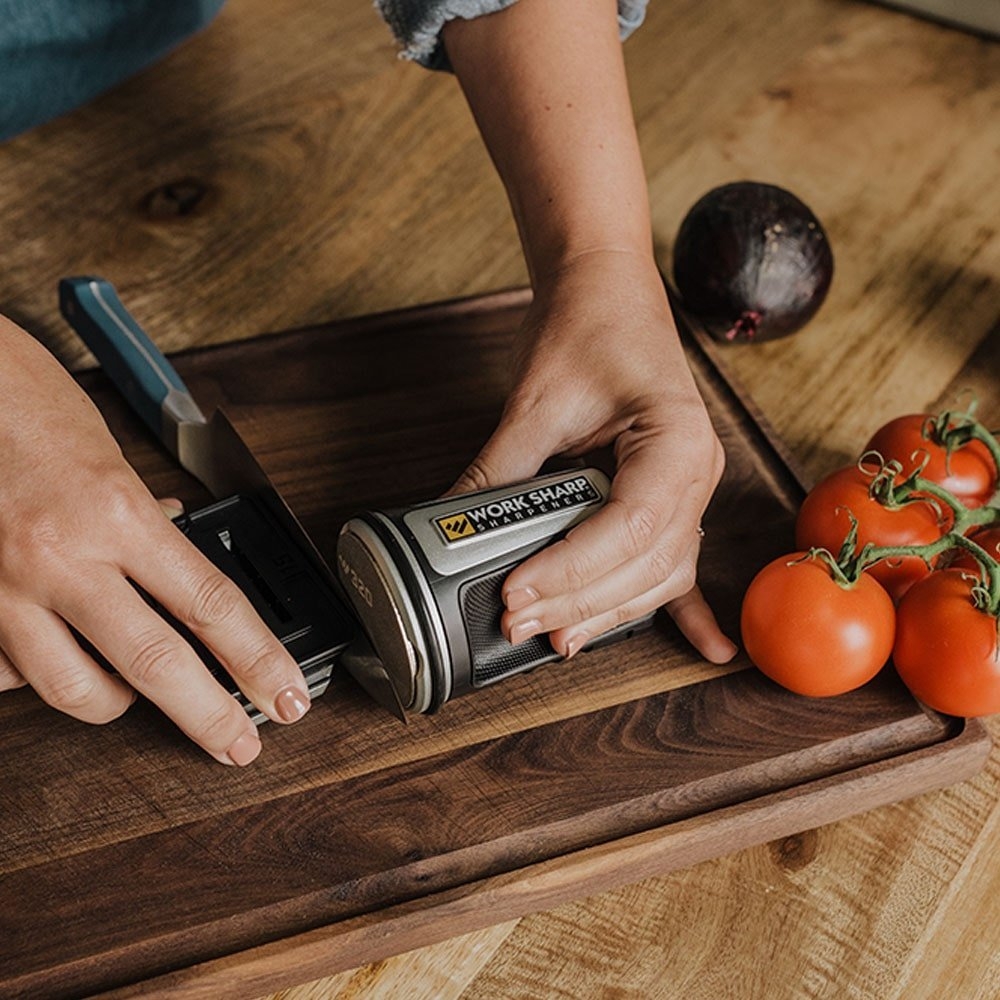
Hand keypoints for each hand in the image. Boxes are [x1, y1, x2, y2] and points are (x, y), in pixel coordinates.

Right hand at [0, 314, 310, 763]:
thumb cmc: (35, 414)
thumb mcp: (115, 462)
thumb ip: (149, 525)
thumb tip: (181, 563)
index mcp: (118, 514)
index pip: (210, 605)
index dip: (257, 658)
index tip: (285, 693)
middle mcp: (63, 557)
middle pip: (155, 663)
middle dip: (208, 715)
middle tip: (240, 745)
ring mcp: (6, 587)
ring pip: (76, 689)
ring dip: (119, 706)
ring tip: (140, 698)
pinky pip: (11, 675)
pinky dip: (40, 678)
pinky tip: (58, 662)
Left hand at [450, 251, 736, 662]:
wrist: (606, 287)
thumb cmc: (586, 323)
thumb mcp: (536, 399)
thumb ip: (498, 472)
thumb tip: (447, 528)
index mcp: (675, 440)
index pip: (628, 527)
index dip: (571, 569)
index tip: (516, 590)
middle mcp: (695, 471)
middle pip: (646, 562)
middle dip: (579, 601)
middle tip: (517, 621)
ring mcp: (690, 487)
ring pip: (659, 573)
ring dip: (609, 611)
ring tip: (556, 635)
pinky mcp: (669, 494)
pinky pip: (677, 560)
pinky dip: (685, 608)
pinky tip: (707, 649)